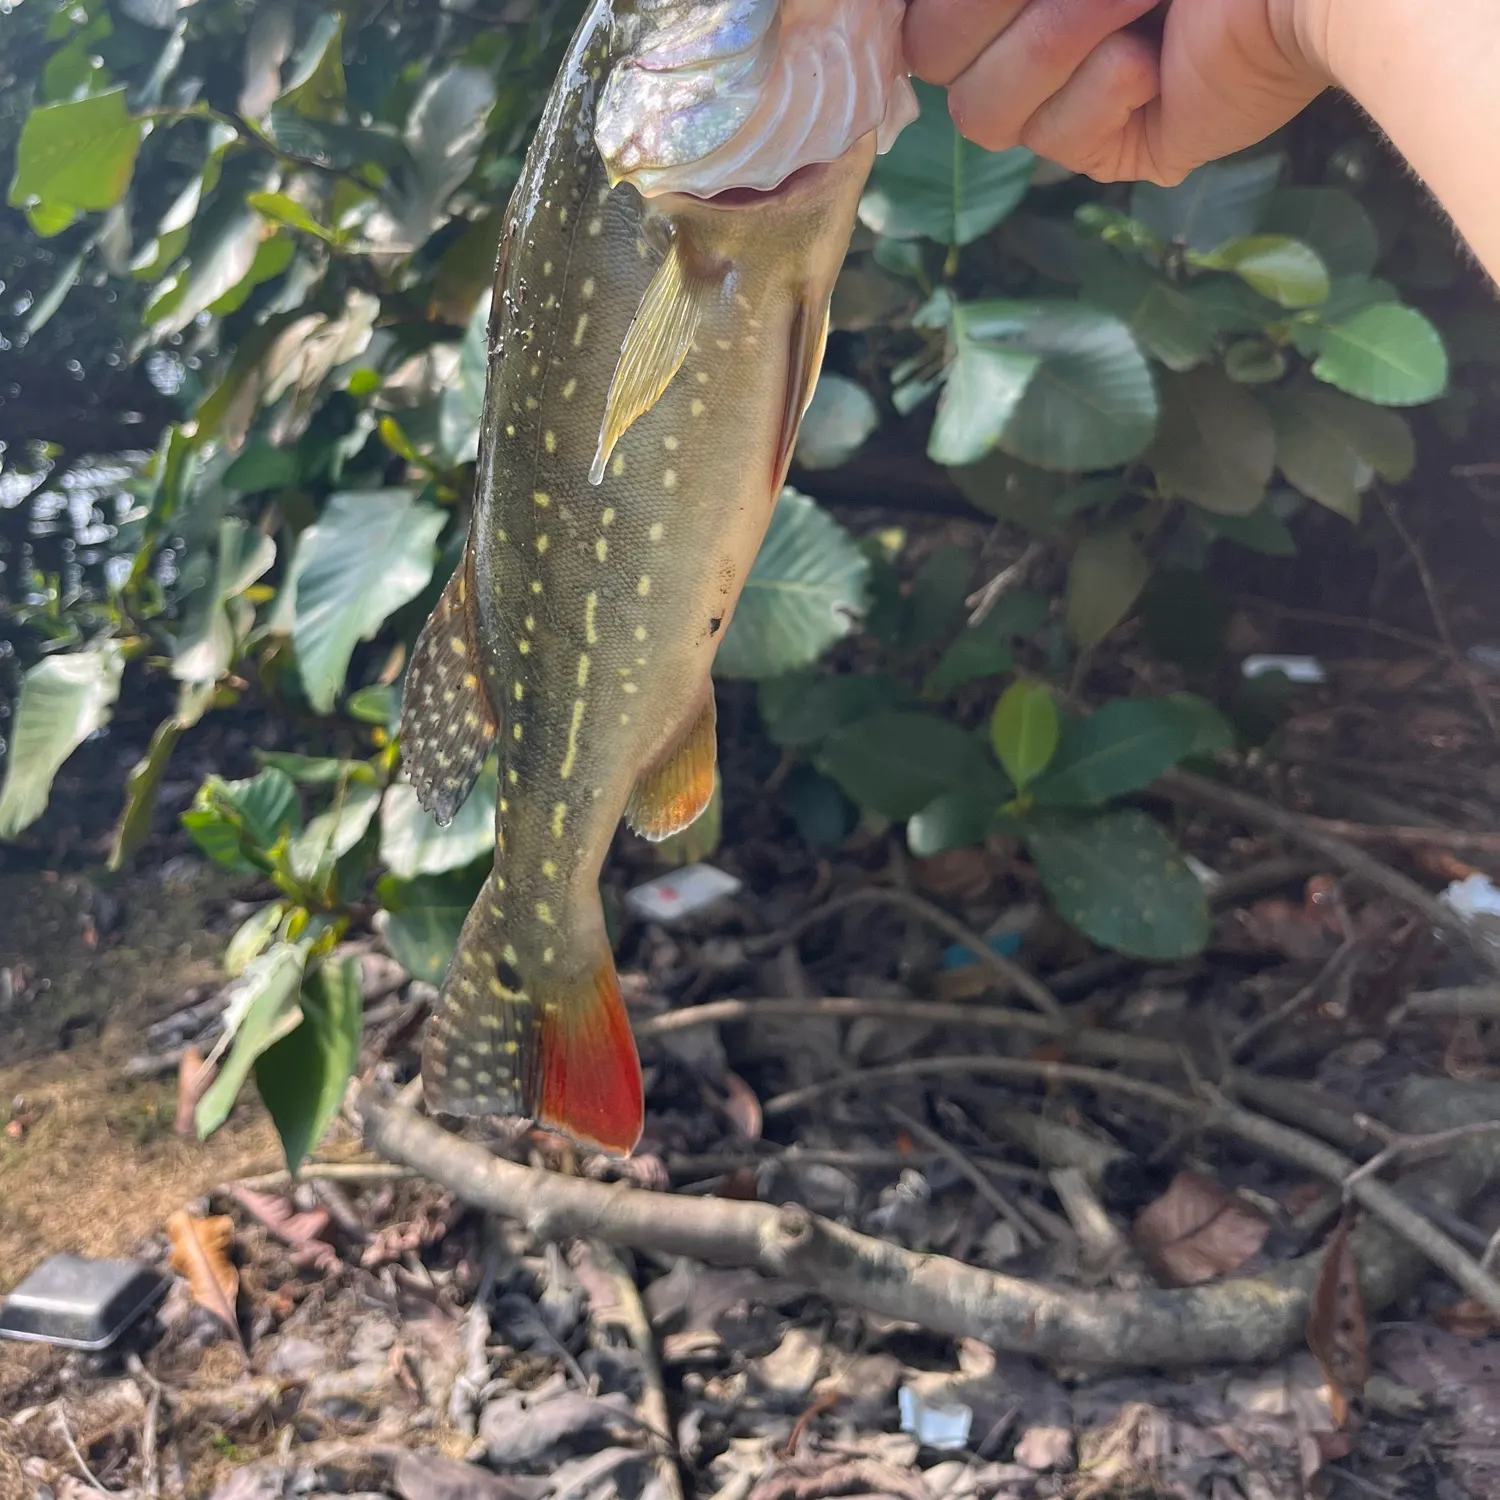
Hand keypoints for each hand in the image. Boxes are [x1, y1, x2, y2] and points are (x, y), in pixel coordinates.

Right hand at [903, 0, 1337, 185]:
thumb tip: (897, 19)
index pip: (917, 21)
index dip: (929, 13)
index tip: (941, 11)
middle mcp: (1031, 31)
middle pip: (930, 58)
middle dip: (996, 8)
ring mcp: (1072, 94)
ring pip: (979, 111)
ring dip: (1052, 42)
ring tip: (1133, 2)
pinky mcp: (1117, 146)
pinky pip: (1051, 142)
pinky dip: (1101, 93)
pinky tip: (1154, 59)